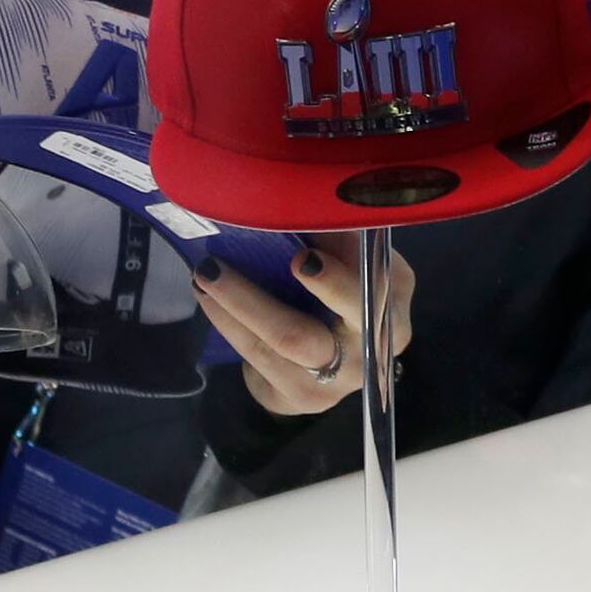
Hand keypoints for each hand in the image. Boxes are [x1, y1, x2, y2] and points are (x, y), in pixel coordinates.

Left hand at [198, 240, 414, 416]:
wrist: (348, 352)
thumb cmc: (352, 288)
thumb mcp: (358, 259)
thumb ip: (341, 235)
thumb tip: (306, 193)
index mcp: (388, 314)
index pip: (364, 300)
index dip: (333, 282)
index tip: (300, 257)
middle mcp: (364, 357)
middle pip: (300, 336)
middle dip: (250, 301)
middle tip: (212, 268)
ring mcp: (330, 386)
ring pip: (269, 348)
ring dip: (227, 307)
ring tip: (202, 274)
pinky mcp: (299, 397)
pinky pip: (255, 359)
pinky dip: (227, 324)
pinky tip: (208, 299)